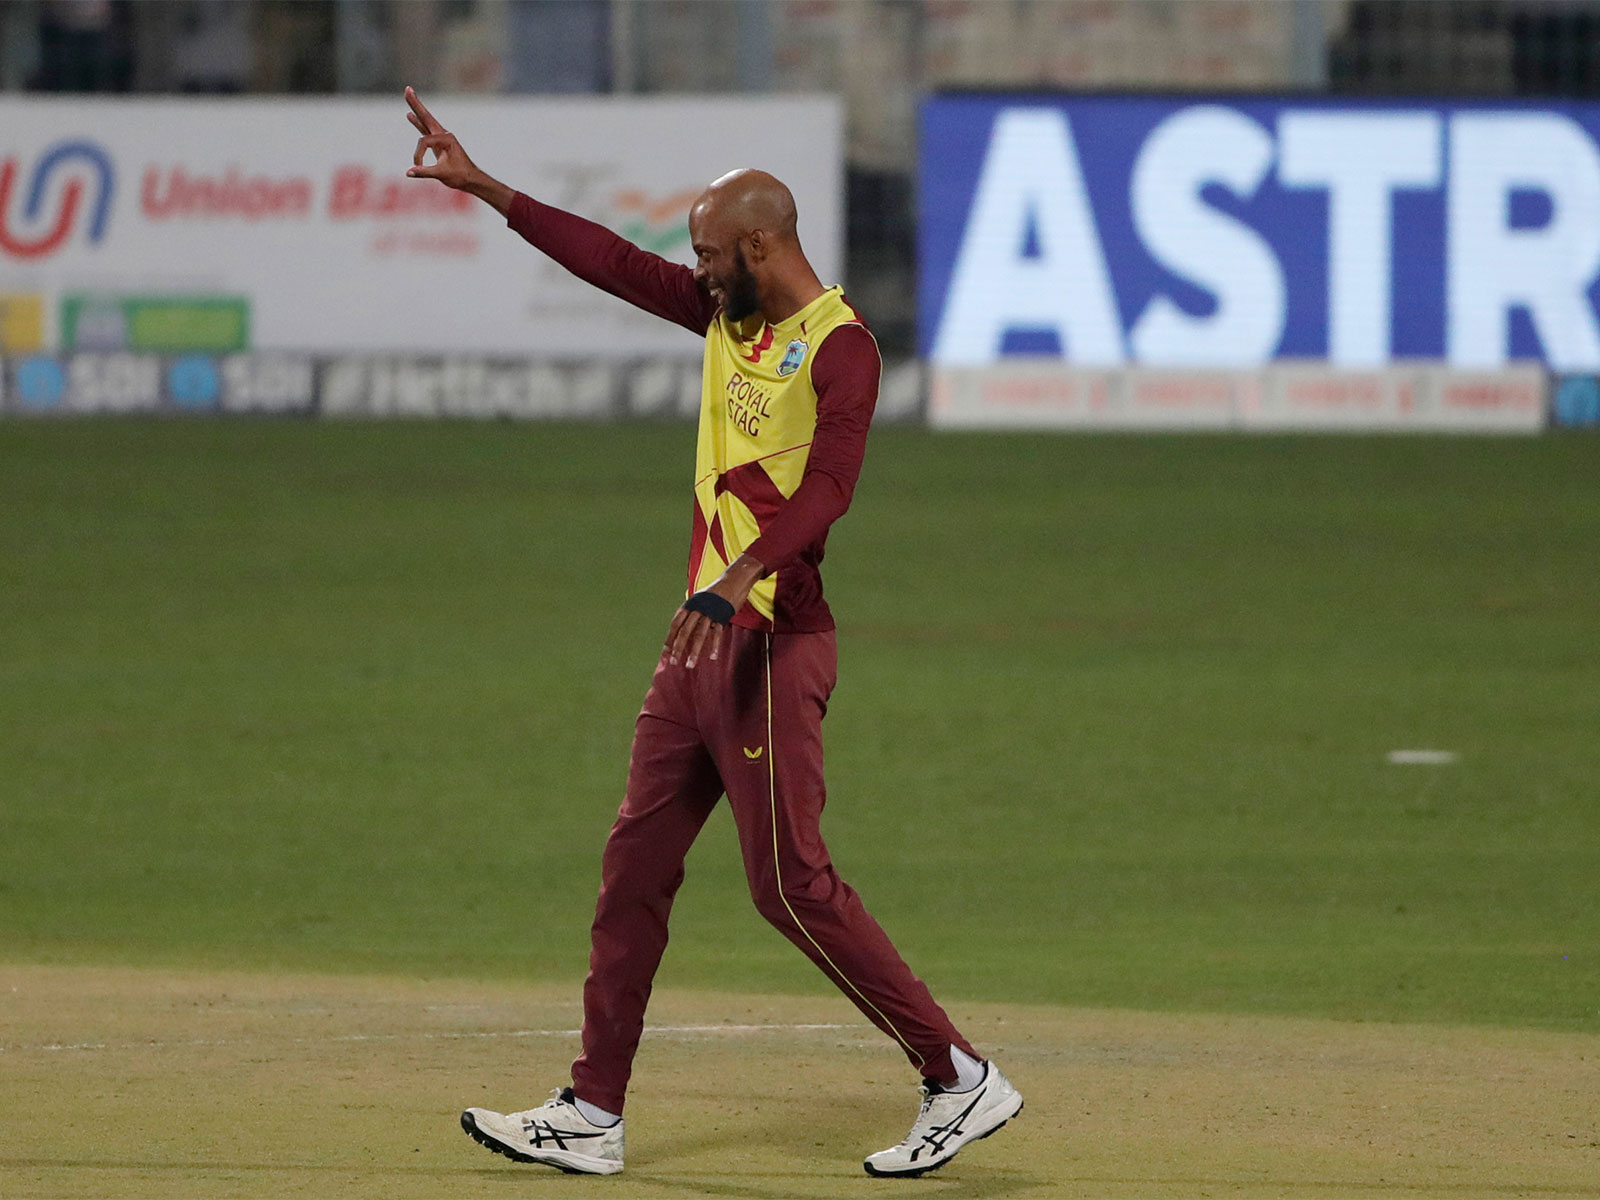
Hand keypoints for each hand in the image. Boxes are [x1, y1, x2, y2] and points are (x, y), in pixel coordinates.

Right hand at [403, 86, 513, 211]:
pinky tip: (411, 115)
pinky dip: (418, 123)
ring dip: (416, 109)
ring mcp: (442, 137)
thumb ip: (424, 172)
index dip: (418, 155)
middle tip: (407, 88)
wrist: (472, 179)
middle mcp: (444, 134)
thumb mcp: (442, 174)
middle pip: (426, 116)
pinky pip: (426, 130)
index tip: (417, 167)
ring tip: (409, 94)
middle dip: (416, 103)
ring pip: (426, 121)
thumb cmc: (460, 176)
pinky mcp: (439, 143)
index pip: (424, 142)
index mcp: (446, 139)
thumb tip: (408, 172)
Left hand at [665, 554, 764, 669]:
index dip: (670, 638)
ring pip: (699, 635)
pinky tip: (712, 657)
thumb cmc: (717, 592)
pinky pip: (717, 633)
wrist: (734, 580)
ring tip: (690, 664)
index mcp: (690, 604)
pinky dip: (714, 646)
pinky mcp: (722, 615)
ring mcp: (710, 612)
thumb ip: (692, 612)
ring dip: (694, 651)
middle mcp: (697, 608)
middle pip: (684, 631)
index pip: (676, 624)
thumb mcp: (700, 599)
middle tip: (674, 662)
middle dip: (678, 648)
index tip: (666, 651)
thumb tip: (684, 626)